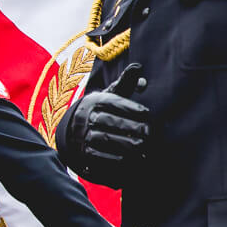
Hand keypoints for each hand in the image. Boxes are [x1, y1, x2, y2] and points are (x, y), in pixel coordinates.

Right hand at [66, 64, 149, 186]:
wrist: (78, 131)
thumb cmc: (104, 109)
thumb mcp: (112, 94)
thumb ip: (126, 82)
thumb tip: (138, 68)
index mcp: (94, 101)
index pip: (112, 102)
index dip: (130, 107)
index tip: (146, 112)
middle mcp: (85, 117)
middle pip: (108, 121)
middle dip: (131, 127)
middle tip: (148, 132)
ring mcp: (83, 135)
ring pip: (104, 139)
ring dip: (126, 144)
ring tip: (143, 146)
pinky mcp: (84, 153)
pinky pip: (99, 156)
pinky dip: (116, 158)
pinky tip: (131, 159)